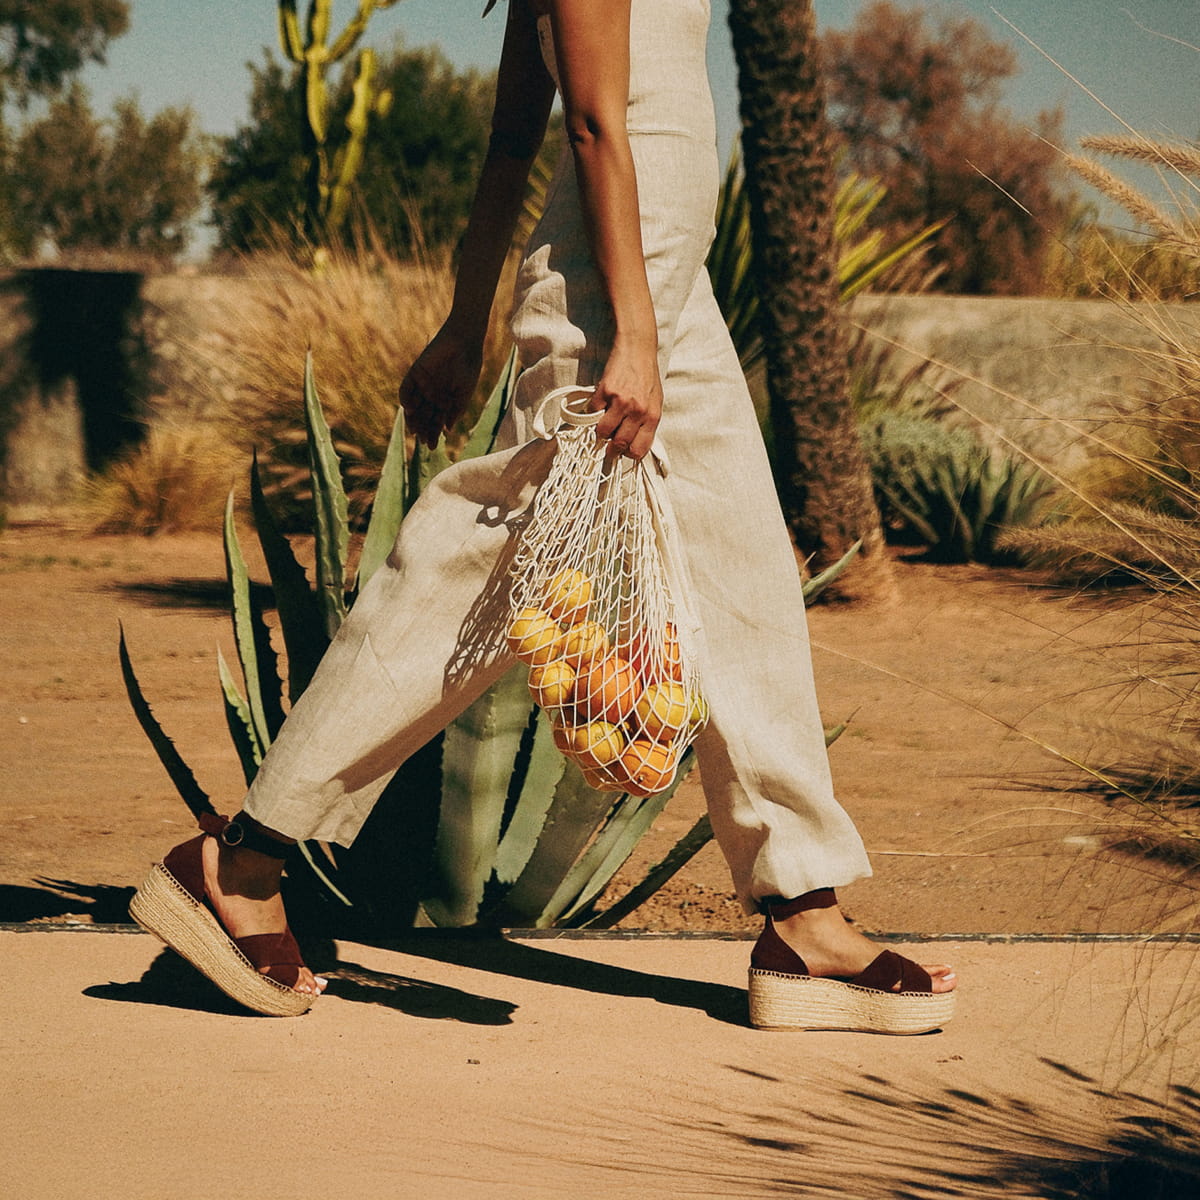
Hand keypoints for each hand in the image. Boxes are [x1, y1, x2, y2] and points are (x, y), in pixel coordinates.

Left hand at [398, 325, 483, 448]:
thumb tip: (447, 430)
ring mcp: (422, 385)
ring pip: (413, 406)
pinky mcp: (415, 373)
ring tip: (414, 430)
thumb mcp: (464, 393)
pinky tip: (410, 409)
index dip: (433, 434)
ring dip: (412, 419)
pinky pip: (406, 389)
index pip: (436, 422)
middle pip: (423, 417)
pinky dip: (406, 399)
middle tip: (422, 441)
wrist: (464, 343)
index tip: (431, 447)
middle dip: (422, 430)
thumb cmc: (468, 367)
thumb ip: (456, 410)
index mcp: (445, 401)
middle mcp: (432, 395)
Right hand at [591, 340, 662, 460]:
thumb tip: (633, 443)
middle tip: (607, 448)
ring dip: (600, 432)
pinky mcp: (605, 392)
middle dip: (611, 449)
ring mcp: (621, 402)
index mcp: (652, 416)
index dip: (628, 454)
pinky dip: (593, 411)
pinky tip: (600, 404)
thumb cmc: (647, 376)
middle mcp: (637, 411)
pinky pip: (594, 412)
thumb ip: (646, 423)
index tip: (623, 452)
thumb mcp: (655, 402)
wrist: (637, 349)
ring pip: (603, 431)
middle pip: (619, 444)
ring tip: (603, 425)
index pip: (639, 449)